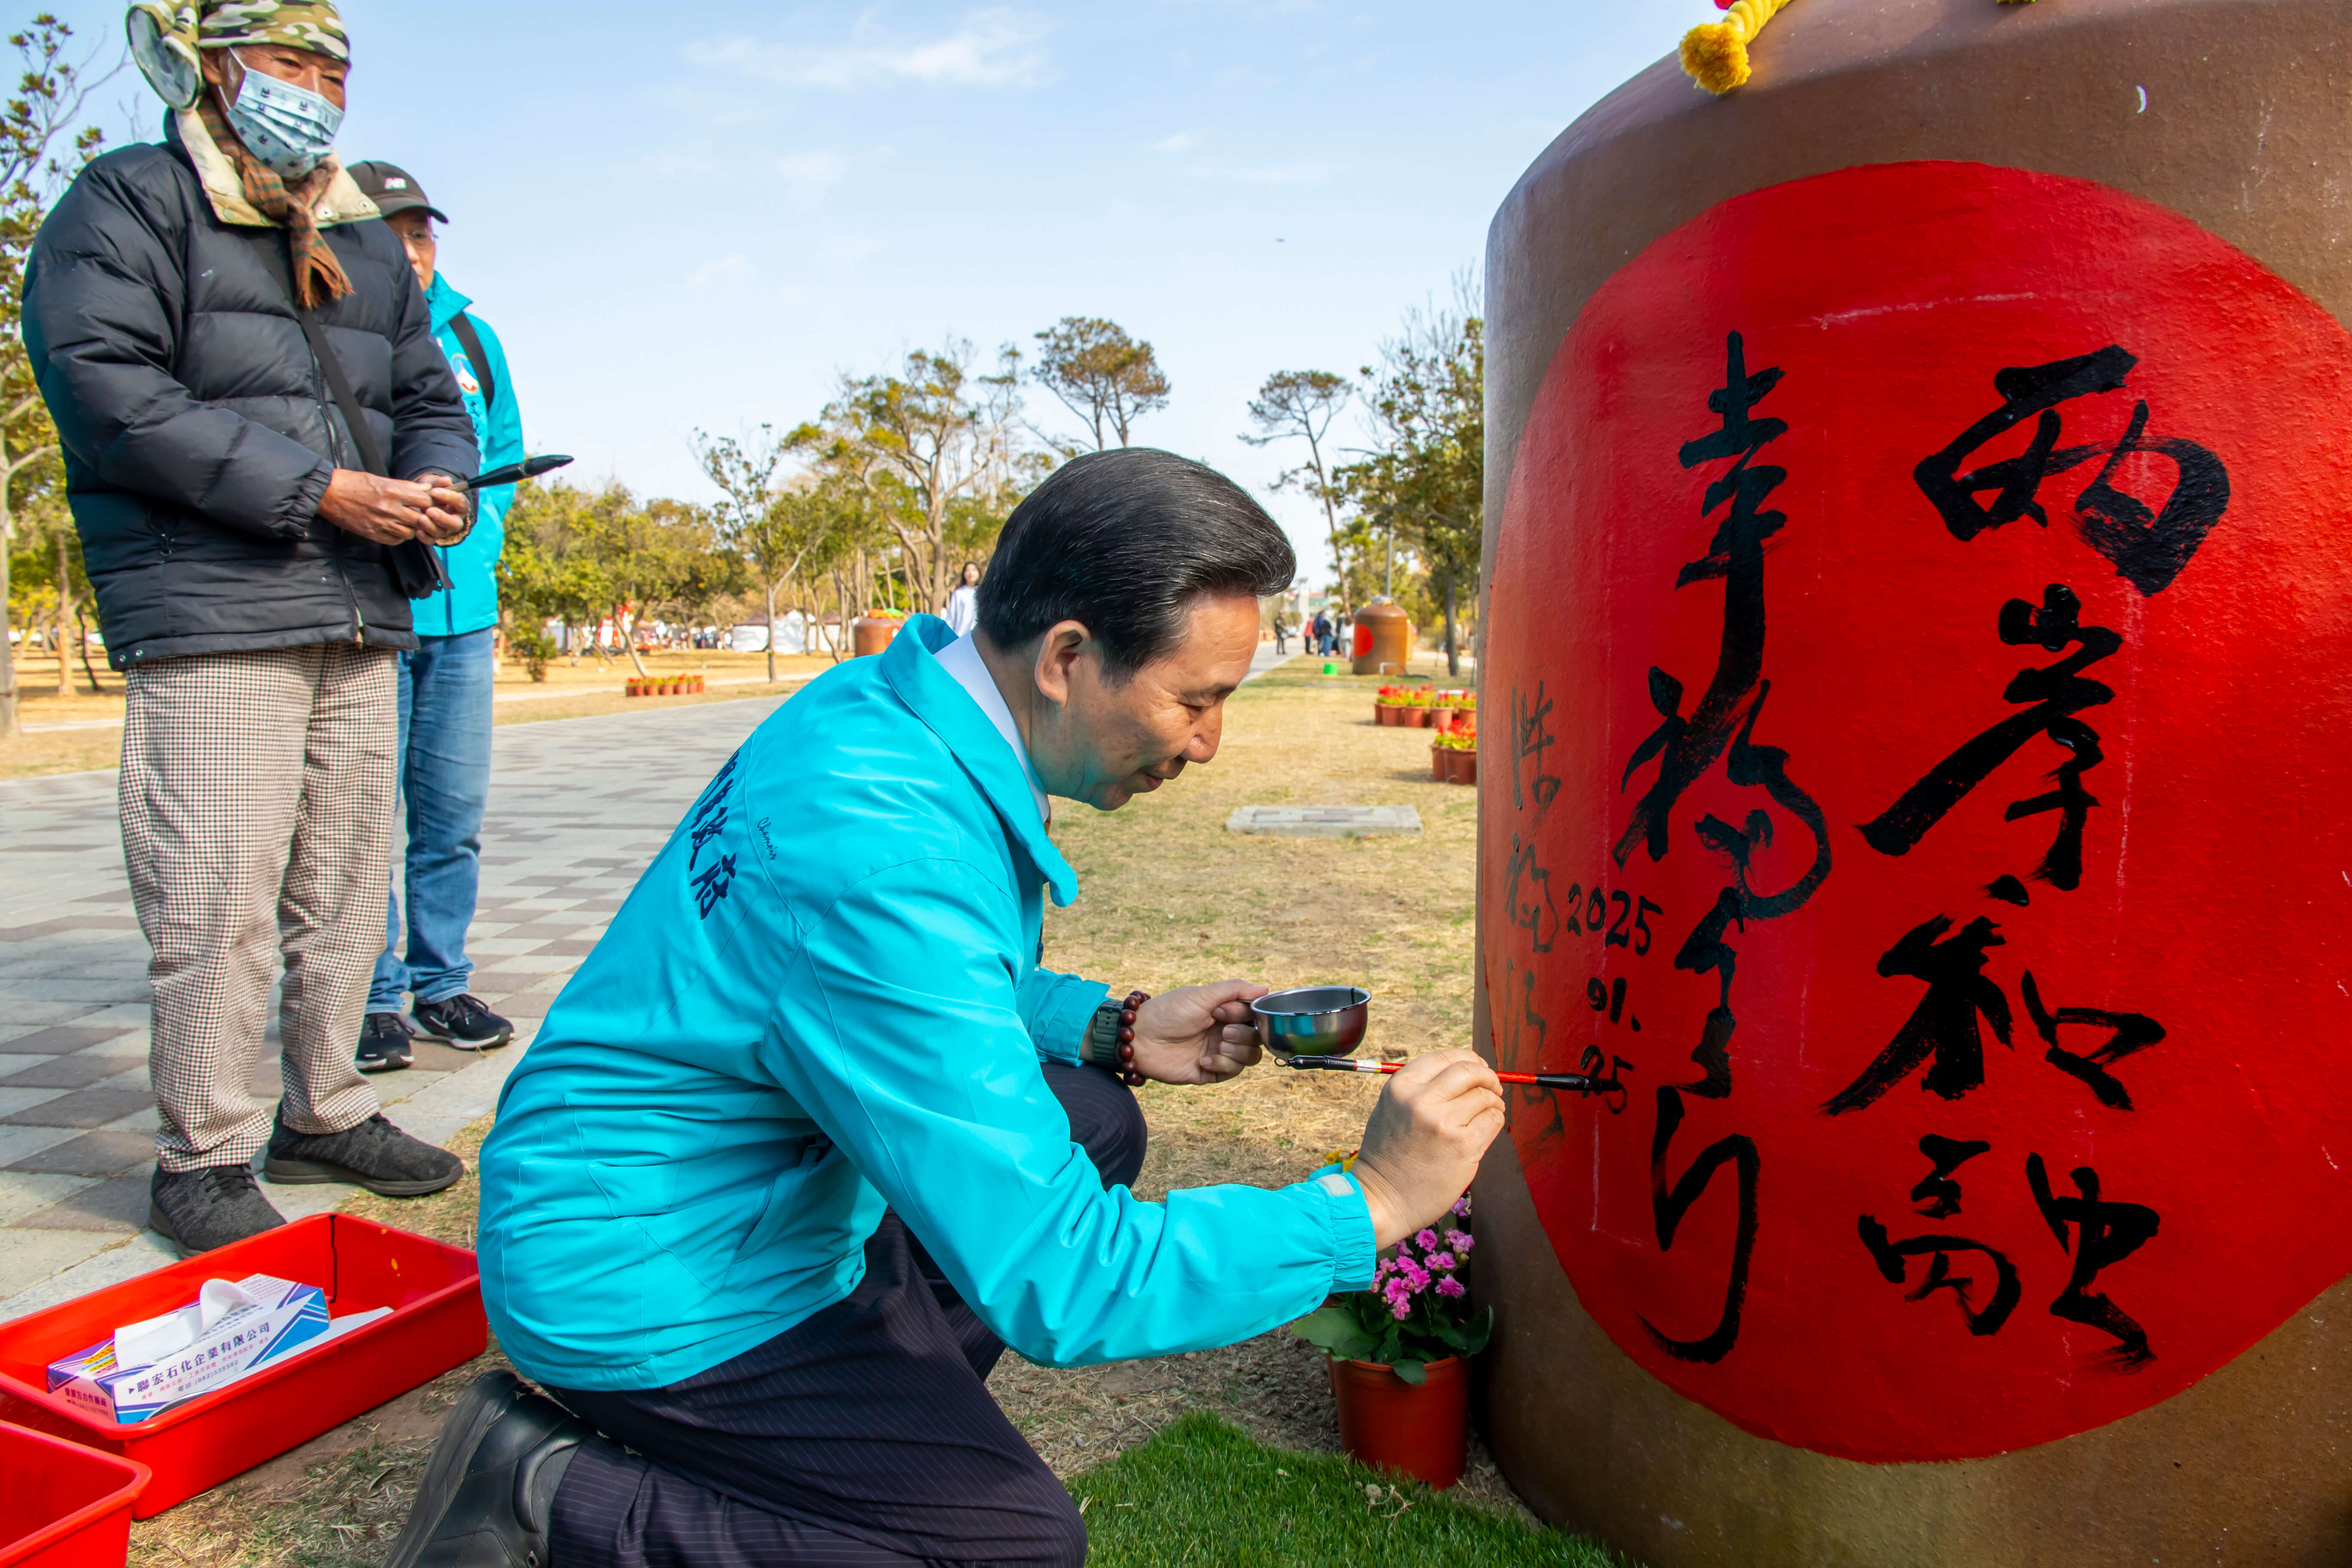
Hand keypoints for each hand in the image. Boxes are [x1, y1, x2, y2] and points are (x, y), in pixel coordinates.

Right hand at [318, 469, 463, 545]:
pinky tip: (395, 528)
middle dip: (423, 516)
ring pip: (410, 532)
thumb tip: (426, 488)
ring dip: (411, 527)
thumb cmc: (353, 482)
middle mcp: (389, 509)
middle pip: (421, 518)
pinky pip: (396, 540)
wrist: (328, 493)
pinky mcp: (373, 534)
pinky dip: (399, 536)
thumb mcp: (380, 479)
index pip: (426, 500)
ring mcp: (381, 524)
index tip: (428, 502)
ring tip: (406, 521)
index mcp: (392, 492)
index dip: (430, 502)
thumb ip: (404, 486)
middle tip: (419, 513)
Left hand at [411, 472, 471, 542]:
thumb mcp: (435, 485)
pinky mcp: (433, 537)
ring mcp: (444, 530)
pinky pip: (431, 540)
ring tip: (421, 518)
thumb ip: (440, 483)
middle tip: (429, 510)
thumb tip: (446, 480)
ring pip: (442, 533)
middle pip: (455, 524)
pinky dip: (424, 536)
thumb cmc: (432, 493)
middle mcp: (455, 520)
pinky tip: (417, 530)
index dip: (449, 497)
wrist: (422, 502)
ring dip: (431, 526)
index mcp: (459, 506)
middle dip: (442, 518)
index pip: (460, 503)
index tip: (434, 491)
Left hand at [1126, 980, 1266, 1084]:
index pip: (1254, 1015)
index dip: (1244, 1014)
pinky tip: (1202, 1059)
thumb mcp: (1201, 995)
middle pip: (1257, 1037)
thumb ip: (1234, 990)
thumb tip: (1265, 989)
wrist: (1140, 1038)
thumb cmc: (1168, 1011)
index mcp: (1224, 1011)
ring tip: (1217, 1045)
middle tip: (1221, 1030)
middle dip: (1243, 1034)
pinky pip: (1233, 1072)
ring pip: (1250, 1057)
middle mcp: (1224, 1032)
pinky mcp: (1210, 1071)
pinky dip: (1222, 1065)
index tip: (1221, 1011)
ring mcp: (1218, 1052)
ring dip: (1238, 1051)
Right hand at [1349, 1049, 1504, 1248]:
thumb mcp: (1391, 1108)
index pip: (1446, 1056)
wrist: (1381, 1199)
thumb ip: (1421, 1087)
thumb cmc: (1388, 1155)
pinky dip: (1495, 1121)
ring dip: (1493, 1102)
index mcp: (1401, 1086)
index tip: (1478, 1067)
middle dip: (1487, 1076)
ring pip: (1485, 1096)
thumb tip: (1465, 1070)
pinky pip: (1493, 1121)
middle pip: (1470, 1071)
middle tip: (1492, 1087)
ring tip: (1487, 1113)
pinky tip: (1484, 1129)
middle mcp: (1421, 1100)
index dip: (1468, 1059)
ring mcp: (1443, 1123)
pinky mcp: (1463, 1146)